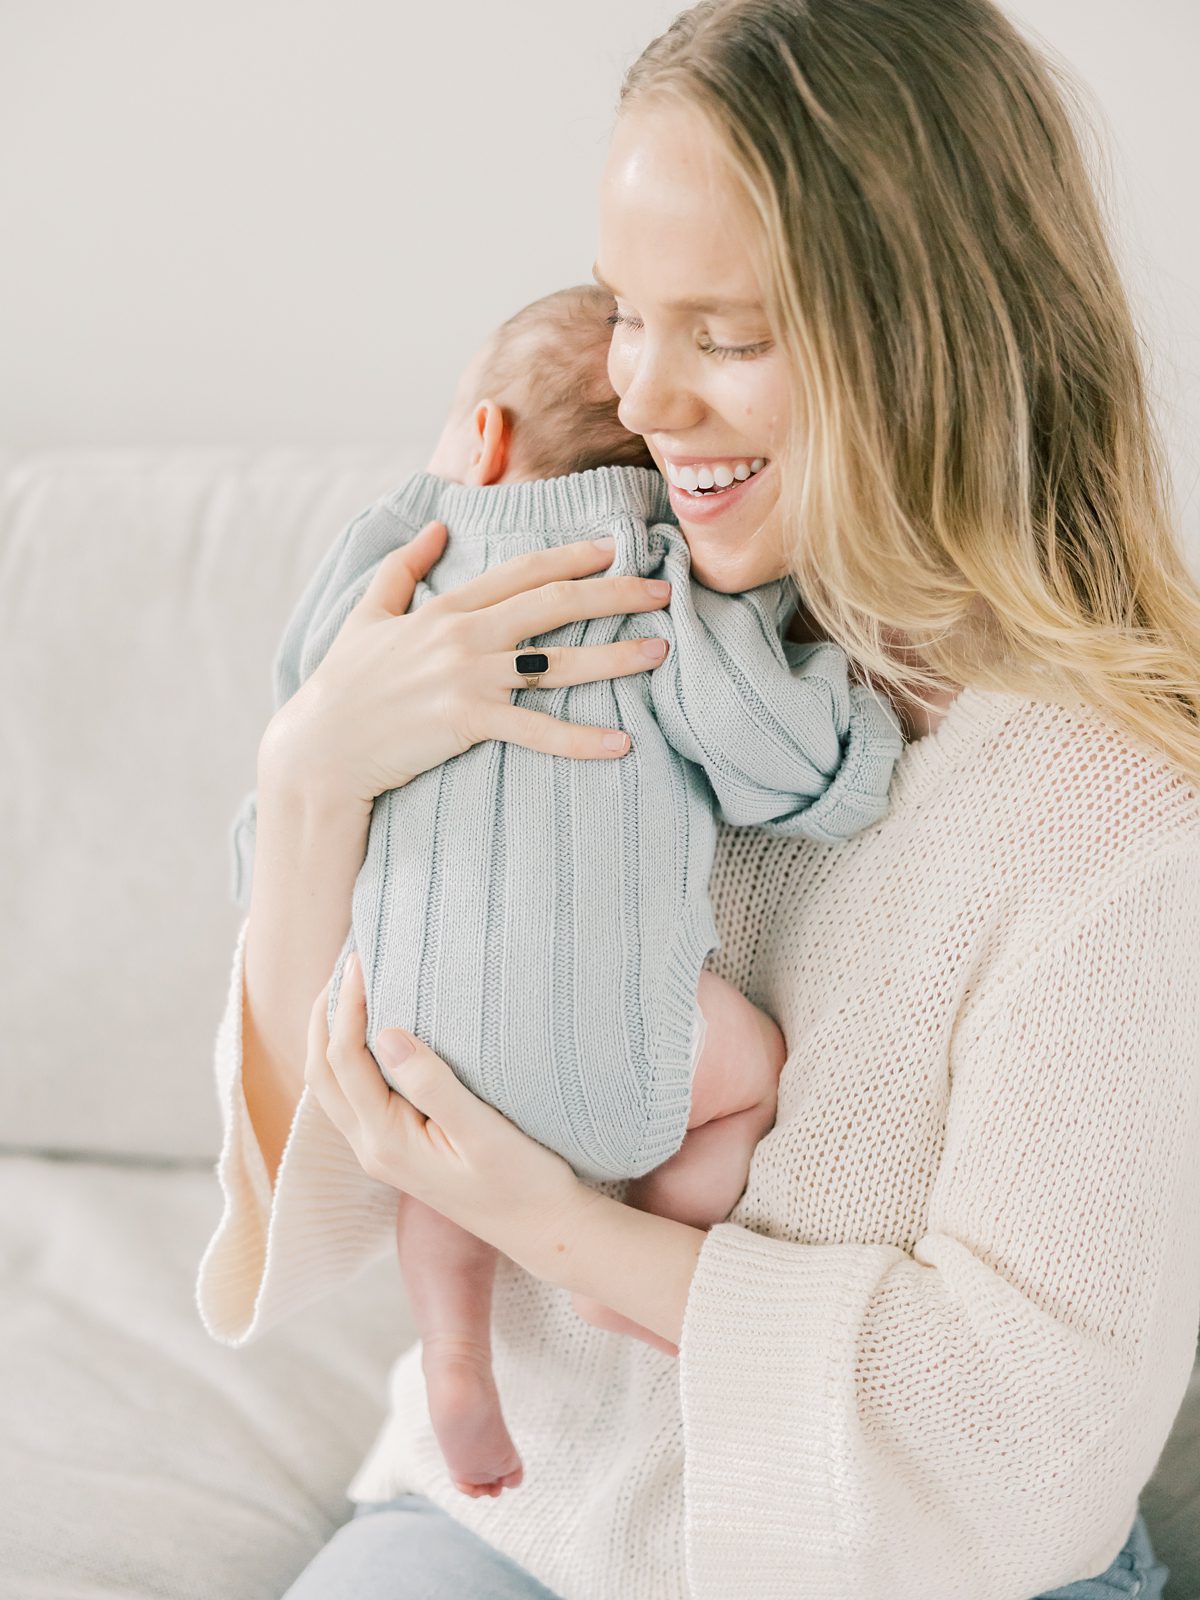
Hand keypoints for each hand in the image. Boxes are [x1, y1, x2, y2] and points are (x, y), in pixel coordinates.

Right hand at [262, 520, 673, 811]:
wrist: (318, 749)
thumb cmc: (342, 686)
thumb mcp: (367, 615)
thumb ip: (403, 568)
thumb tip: (437, 526)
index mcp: (445, 609)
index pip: (520, 573)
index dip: (570, 557)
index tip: (613, 547)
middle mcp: (462, 636)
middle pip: (553, 605)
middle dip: (613, 594)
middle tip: (662, 591)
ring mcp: (467, 678)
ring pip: (556, 662)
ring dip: (614, 656)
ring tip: (660, 651)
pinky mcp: (466, 722)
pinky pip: (537, 730)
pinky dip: (581, 739)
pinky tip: (622, 743)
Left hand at [304, 949, 588, 1270]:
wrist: (540, 1227)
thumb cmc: (522, 1179)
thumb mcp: (483, 1131)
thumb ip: (432, 1085)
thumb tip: (386, 1034)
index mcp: (386, 1142)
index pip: (345, 1060)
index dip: (347, 1006)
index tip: (361, 961)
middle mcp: (372, 1149)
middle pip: (321, 1073)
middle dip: (324, 1016)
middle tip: (344, 965)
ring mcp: (380, 1152)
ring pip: (332, 1086)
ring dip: (331, 1035)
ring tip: (349, 989)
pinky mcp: (395, 1150)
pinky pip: (353, 1096)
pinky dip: (349, 1057)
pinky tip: (375, 1034)